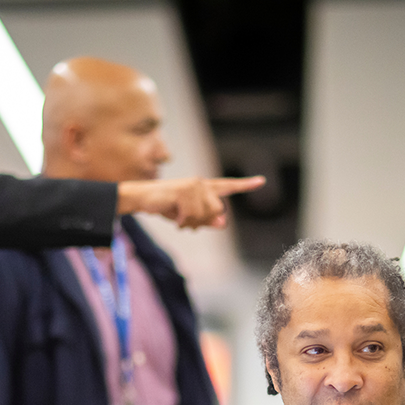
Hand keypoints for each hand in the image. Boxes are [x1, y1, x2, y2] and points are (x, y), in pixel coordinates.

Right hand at [116, 176, 265, 228]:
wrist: (143, 198)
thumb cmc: (167, 206)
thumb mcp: (189, 216)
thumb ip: (206, 219)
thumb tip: (222, 223)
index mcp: (204, 187)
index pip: (228, 186)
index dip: (246, 184)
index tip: (262, 181)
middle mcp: (201, 183)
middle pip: (217, 210)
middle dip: (203, 221)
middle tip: (188, 224)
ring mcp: (192, 185)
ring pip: (206, 214)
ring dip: (192, 223)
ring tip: (180, 220)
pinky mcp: (183, 191)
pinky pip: (192, 216)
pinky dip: (184, 222)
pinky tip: (176, 219)